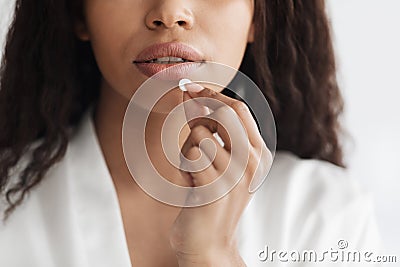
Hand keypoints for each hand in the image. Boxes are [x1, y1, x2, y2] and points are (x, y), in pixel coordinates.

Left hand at [170, 84, 271, 265]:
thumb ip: (215, 132)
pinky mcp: (215, 186)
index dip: (212, 95)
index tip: (191, 88)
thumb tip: (194, 98)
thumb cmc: (211, 198)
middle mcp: (253, 162)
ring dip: (187, 149)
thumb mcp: (221, 163)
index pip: (238, 109)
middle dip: (198, 112)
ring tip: (193, 172)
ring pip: (200, 134)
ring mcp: (236, 175)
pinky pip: (189, 155)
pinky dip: (183, 167)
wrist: (209, 241)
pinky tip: (190, 185)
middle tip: (185, 119)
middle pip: (224, 113)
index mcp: (259, 153)